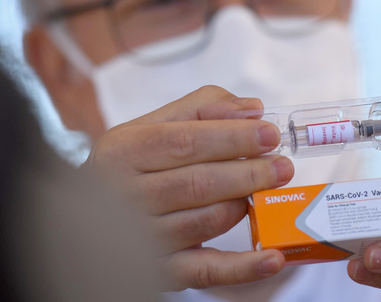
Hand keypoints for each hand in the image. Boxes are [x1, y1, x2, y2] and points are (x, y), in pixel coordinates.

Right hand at [83, 86, 293, 289]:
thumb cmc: (139, 162)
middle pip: (197, 183)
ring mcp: (142, 237)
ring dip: (243, 206)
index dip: (233, 138)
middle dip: (248, 174)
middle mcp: (126, 196)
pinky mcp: (162, 270)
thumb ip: (206, 108)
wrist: (98, 212)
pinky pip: (205, 271)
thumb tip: (253, 110)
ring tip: (265, 192)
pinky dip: (243, 268)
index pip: (185, 142)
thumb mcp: (158, 123)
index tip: (270, 135)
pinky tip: (272, 258)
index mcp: (125, 151)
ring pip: (205, 222)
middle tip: (282, 167)